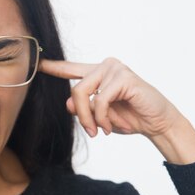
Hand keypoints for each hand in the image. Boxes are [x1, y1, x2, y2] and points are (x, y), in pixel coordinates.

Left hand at [39, 57, 182, 138]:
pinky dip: (102, 117)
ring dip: (90, 118)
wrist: (158, 123)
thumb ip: (83, 108)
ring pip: (83, 94)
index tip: (37, 62)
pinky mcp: (124, 77)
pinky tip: (110, 127)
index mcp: (98, 73)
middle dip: (80, 115)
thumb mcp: (100, 116)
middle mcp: (105, 66)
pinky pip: (100, 100)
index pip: (71, 68)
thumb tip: (68, 104)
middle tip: (91, 132)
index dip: (53, 67)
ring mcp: (115, 69)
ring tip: (101, 130)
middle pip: (74, 90)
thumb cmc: (130, 117)